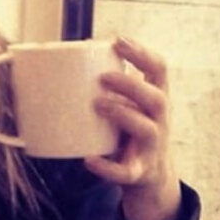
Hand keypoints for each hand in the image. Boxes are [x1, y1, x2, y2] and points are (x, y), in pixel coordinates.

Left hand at [84, 37, 181, 219]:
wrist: (148, 178)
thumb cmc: (129, 133)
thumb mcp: (127, 107)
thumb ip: (108, 89)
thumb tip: (59, 64)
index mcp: (155, 101)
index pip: (159, 71)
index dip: (142, 54)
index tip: (118, 41)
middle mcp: (160, 122)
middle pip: (156, 99)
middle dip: (131, 85)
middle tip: (103, 78)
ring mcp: (152, 148)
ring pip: (148, 130)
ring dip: (123, 114)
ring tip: (98, 104)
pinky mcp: (139, 172)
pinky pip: (126, 172)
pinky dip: (107, 167)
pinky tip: (89, 160)